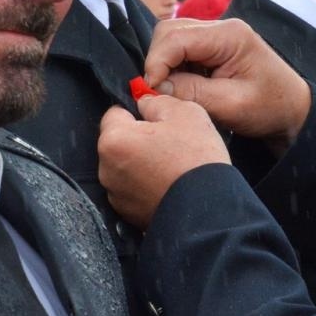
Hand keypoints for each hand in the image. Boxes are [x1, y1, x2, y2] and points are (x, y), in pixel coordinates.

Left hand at [98, 95, 229, 228]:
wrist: (208, 208)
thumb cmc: (195, 159)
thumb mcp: (184, 112)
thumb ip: (156, 101)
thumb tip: (144, 103)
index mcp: (114, 140)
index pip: (115, 112)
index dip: (136, 111)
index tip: (156, 118)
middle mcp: (106, 168)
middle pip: (118, 141)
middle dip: (138, 138)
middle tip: (169, 142)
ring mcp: (116, 194)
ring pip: (125, 166)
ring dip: (141, 163)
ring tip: (171, 166)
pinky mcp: (127, 213)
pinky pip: (133, 189)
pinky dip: (146, 185)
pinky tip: (168, 183)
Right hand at [142, 18, 311, 151]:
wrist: (292, 110)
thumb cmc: (269, 107)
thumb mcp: (230, 105)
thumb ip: (191, 93)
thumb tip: (155, 86)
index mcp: (229, 35)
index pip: (176, 37)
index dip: (157, 63)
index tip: (150, 90)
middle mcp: (220, 27)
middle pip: (169, 32)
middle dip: (158, 61)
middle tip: (159, 92)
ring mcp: (216, 35)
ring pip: (171, 39)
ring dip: (165, 65)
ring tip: (174, 92)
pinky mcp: (212, 47)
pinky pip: (181, 50)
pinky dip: (174, 68)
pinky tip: (184, 87)